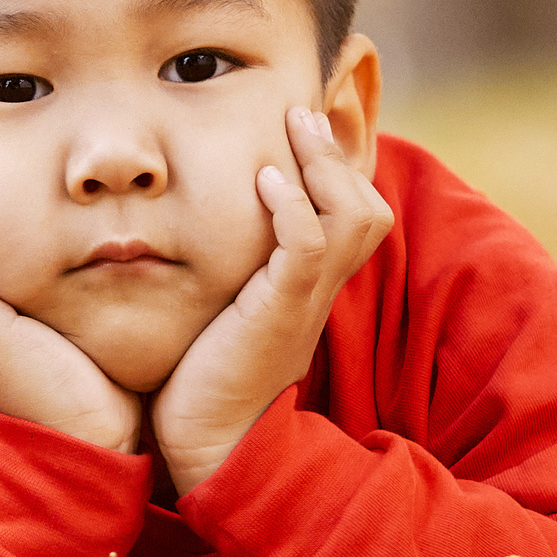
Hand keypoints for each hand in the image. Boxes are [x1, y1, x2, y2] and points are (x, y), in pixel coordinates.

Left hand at [153, 107, 392, 492]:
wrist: (206, 446)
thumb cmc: (199, 379)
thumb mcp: (219, 310)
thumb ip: (223, 271)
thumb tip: (189, 227)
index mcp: (307, 289)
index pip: (348, 216)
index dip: (337, 168)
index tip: (303, 125)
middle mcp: (317, 292)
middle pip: (367, 208)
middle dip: (339, 154)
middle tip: (302, 111)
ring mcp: (304, 303)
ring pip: (353, 218)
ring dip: (323, 166)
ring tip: (293, 126)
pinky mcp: (280, 314)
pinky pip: (309, 248)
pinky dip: (291, 208)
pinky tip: (264, 179)